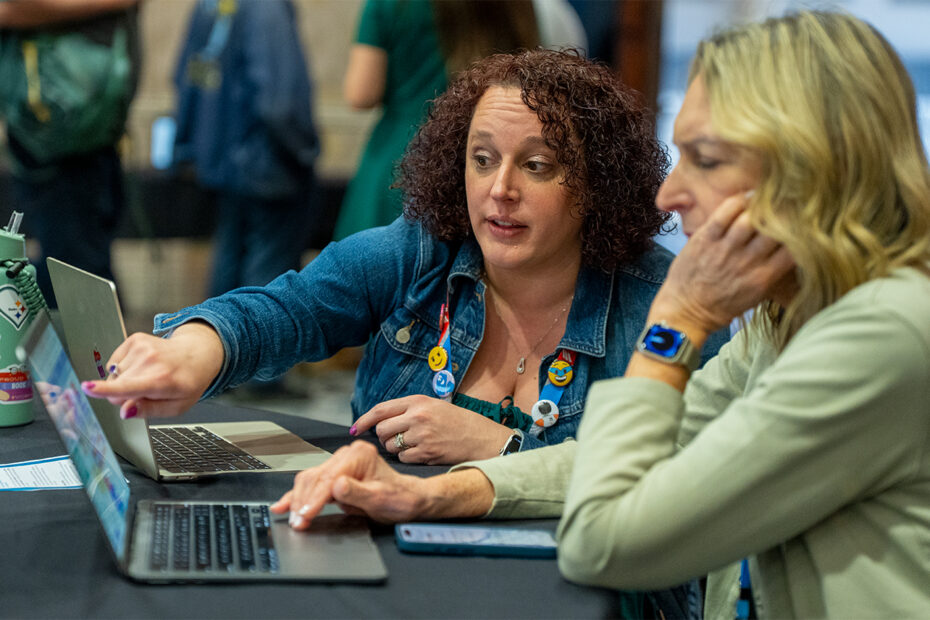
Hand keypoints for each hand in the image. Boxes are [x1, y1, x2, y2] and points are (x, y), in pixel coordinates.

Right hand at [80, 322, 223, 418]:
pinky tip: (143, 366)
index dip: (106, 389)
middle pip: (116, 387)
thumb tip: (124, 411)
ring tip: (149, 376)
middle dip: (125, 395)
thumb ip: (149, 411)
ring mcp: (141, 347)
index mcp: (162, 381)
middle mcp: (150, 361)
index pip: (129, 387)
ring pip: (114, 376)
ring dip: (126, 380)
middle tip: (148, 391)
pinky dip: (125, 368)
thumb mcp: (176, 407)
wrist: (196, 354)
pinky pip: (115, 363)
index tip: (88, 388)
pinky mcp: (134, 339)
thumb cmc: (186, 382)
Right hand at [270, 441, 431, 528]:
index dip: (315, 499)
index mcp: (359, 456)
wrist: (408, 499)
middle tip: (296, 522)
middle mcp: (347, 456)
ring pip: (309, 480)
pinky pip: (311, 485)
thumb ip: (357, 492)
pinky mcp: (334, 475)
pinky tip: (283, 504)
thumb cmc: (399, 498)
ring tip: (291, 518)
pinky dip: (297, 496)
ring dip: (297, 500)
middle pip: (315, 478)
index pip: (329, 479)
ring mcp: (340, 464)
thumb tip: (336, 486)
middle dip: (303, 502)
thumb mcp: (380, 498)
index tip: (305, 515)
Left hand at [352, 395, 513, 464]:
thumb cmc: (459, 422)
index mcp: (417, 402)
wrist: (482, 438)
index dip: (364, 420)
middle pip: (381, 430)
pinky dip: (408, 458)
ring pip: (391, 446)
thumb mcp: (434, 406)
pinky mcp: (427, 453)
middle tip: (394, 439)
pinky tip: (421, 453)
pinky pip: (404, 458)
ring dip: (396, 449)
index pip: (380, 410)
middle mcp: (418, 417)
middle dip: (383, 437)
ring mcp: (422, 436)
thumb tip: (380, 420)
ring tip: (413, 445)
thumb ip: (409, 410)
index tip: (355, 429)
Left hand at [653, 192, 794, 334]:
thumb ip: (773, 271)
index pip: (794, 248)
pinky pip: (725, 212)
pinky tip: (743, 200)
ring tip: (763, 202)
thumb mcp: (756, 295)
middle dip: (782, 216)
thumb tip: (791, 248)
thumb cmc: (722, 306)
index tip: (798, 225)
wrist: (686, 311)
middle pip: (775, 229)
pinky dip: (737, 201)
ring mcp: (725, 249)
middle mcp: (747, 262)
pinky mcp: (705, 239)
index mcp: (764, 277)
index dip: (798, 233)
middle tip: (782, 208)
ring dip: (759, 207)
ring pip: (751, 218)